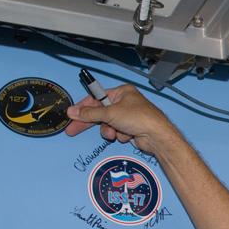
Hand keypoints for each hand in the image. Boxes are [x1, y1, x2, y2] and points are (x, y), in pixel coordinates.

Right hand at [65, 84, 180, 156]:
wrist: (157, 136)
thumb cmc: (137, 118)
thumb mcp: (110, 113)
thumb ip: (90, 113)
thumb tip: (72, 111)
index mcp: (121, 93)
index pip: (96, 98)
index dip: (83, 108)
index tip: (72, 115)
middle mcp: (125, 103)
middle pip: (100, 112)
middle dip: (91, 122)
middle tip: (73, 130)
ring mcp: (128, 117)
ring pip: (108, 125)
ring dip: (109, 131)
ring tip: (115, 133)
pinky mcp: (131, 129)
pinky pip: (117, 132)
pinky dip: (120, 135)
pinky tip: (128, 136)